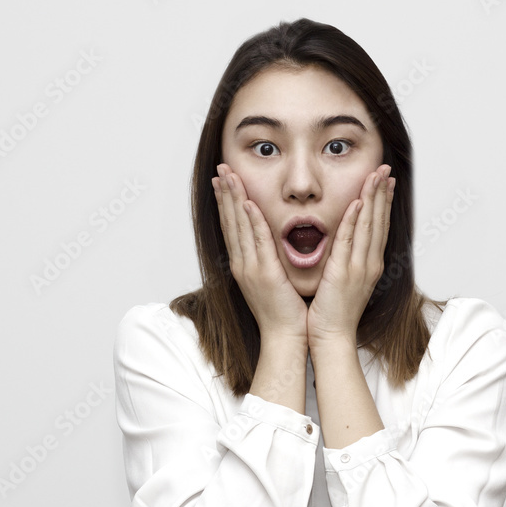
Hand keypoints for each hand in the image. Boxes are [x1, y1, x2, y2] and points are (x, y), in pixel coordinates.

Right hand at [213, 163, 307, 341]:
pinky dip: (251, 221)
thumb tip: (270, 245)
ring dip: (233, 199)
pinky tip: (246, 203)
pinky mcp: (264, 274)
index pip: (232, 227)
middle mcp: (242, 264)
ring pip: (239, 226)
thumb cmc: (284, 312)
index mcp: (244, 265)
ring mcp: (250, 268)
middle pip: (230, 222)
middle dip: (224, 193)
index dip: (226, 202)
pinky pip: (257, 241)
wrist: (285, 337)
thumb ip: (269, 260)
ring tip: (227, 176)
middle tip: (220, 169)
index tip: (222, 181)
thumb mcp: (272, 281)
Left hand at [307, 164, 394, 347]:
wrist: (332, 338)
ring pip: (368, 226)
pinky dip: (354, 220)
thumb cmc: (334, 314)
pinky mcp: (344, 273)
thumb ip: (347, 262)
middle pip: (378, 221)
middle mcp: (369, 264)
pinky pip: (349, 241)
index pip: (378, 227)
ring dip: (372, 198)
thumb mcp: (345, 283)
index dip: (383, 203)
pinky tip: (357, 202)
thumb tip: (346, 247)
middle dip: (382, 193)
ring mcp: (359, 268)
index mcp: (369, 265)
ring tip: (376, 176)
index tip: (386, 182)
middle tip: (386, 169)